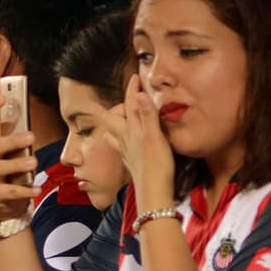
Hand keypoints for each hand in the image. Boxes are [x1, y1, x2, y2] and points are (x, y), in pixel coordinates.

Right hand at [0, 94, 39, 220]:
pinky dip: (25, 191)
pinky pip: (10, 191)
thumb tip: (31, 127)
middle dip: (12, 140)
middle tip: (31, 137)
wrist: (4, 206)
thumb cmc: (12, 174)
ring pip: (0, 168)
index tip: (1, 97)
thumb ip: (20, 142)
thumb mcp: (14, 155)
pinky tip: (36, 189)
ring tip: (34, 162)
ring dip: (18, 164)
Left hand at [119, 74, 174, 209]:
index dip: (132, 90)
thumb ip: (147, 116)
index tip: (135, 77)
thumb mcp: (154, 138)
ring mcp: (127, 151)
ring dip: (117, 123)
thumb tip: (139, 95)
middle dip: (120, 107)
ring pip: (114, 133)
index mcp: (132, 131)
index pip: (129, 105)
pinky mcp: (131, 162)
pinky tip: (127, 141)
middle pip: (114, 118)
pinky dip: (122, 138)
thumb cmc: (156, 166)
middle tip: (132, 99)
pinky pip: (121, 146)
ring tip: (124, 117)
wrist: (154, 193)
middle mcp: (126, 140)